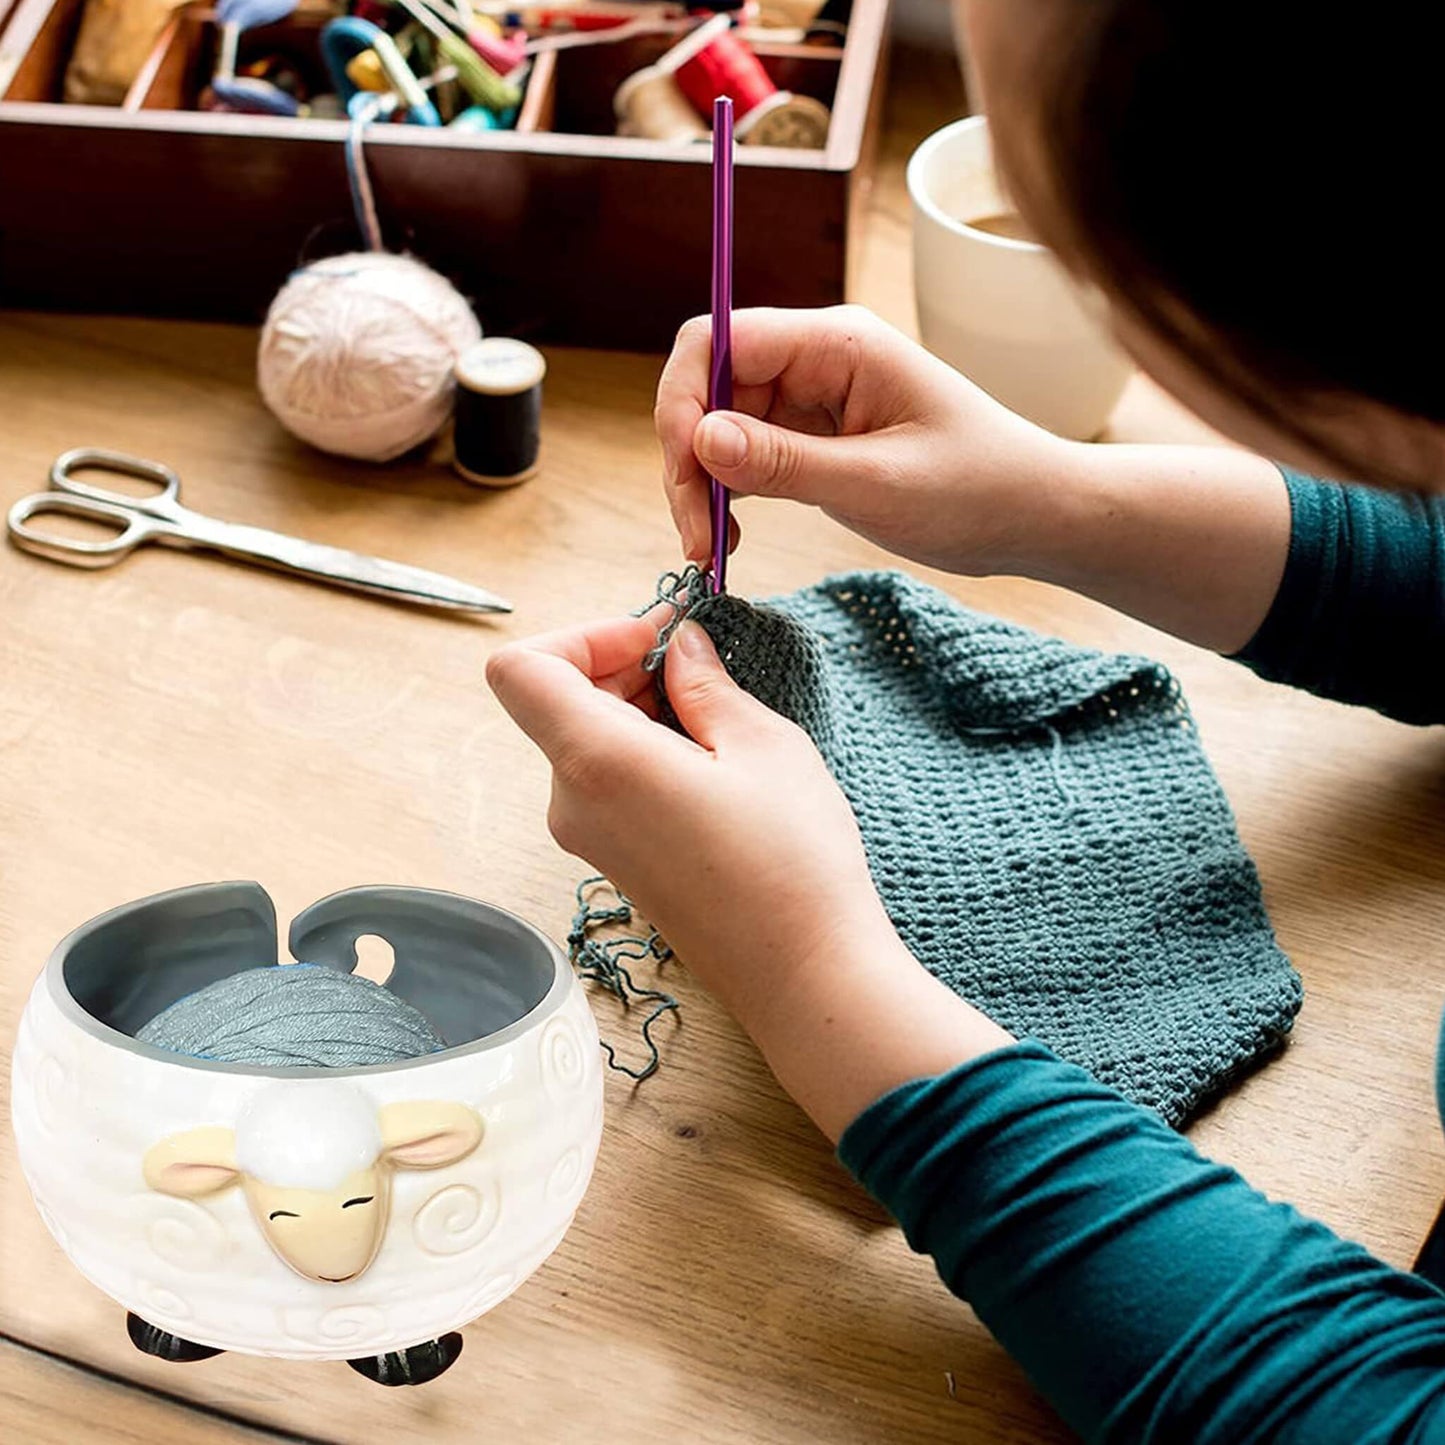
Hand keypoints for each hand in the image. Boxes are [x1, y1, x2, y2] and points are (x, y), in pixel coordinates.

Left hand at [486, 611, 1013, 1138]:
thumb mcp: (762, 746)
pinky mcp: (613, 858)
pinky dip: (643, 747)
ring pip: (582, 737)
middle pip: (553, 699)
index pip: (521, 669)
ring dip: (636, 706)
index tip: (653, 641)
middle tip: (699, 663)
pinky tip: (711, 759)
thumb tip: (680, 648)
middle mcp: (572, 801)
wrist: (802, 974)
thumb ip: (706, 685)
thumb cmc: (791, 863)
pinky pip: (604, 779)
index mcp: (598, 762)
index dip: (580, 635)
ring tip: (716, 714)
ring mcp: (586, 837)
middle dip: (618, 664)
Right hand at [655, 304, 1076, 574]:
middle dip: (688, 458)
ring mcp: (812, 399)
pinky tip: (731, 537)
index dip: (684, 401)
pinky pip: (746, 455)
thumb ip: (784, 462)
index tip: (686, 474)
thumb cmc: (978, 490)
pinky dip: (727, 494)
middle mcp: (817, 361)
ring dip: (703, 484)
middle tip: (696, 538)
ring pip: (719, 426)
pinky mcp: (813, 439)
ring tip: (713, 549)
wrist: (1031, 515)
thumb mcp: (877, 485)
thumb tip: (699, 440)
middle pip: (709, 387)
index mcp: (839, 344)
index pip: (721, 340)